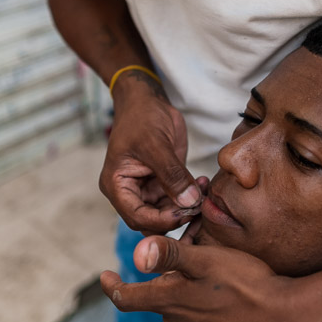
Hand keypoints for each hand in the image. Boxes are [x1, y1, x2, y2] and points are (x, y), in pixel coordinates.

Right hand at [100, 74, 202, 232]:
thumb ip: (172, 174)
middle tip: (200, 205)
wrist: (147, 100)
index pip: (137, 217)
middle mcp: (130, 192)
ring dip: (187, 207)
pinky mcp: (163, 183)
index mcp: (117, 185)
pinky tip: (203, 183)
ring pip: (167, 213)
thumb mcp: (156, 144)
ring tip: (205, 190)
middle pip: (152, 221)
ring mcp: (147, 189)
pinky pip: (177, 199)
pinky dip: (191, 196)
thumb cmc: (142, 117)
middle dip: (176, 217)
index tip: (186, 213)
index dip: (161, 221)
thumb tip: (189, 202)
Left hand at [100, 233, 301, 321]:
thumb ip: (170, 255)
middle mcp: (178, 317)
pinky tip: (221, 269)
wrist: (282, 319)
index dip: (112, 286)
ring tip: (206, 247)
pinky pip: (197, 301)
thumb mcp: (206, 262)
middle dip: (165, 265)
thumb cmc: (245, 286)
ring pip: (179, 293)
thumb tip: (137, 251)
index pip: (127, 298)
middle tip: (185, 237)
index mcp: (169, 300)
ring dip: (186, 272)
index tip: (103, 275)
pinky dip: (200, 283)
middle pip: (158, 289)